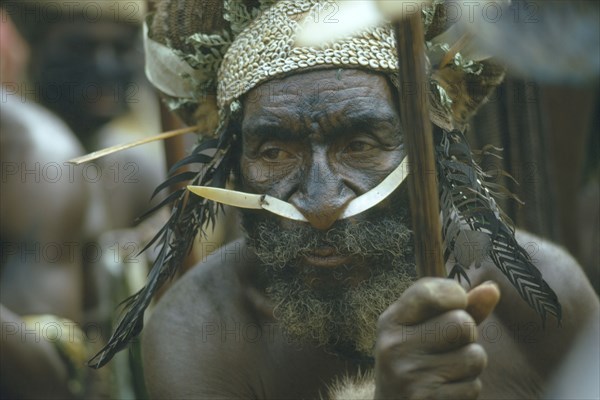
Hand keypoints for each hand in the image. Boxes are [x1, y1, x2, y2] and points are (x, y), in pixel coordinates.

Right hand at [374, 278, 499, 399]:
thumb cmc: (415, 362)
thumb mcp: (424, 329)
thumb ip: (457, 308)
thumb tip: (492, 288)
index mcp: (391, 322)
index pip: (428, 292)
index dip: (454, 293)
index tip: (458, 303)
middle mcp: (395, 346)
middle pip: (462, 323)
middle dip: (468, 335)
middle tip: (450, 347)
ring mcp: (410, 375)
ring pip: (474, 356)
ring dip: (471, 364)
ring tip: (449, 371)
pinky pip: (473, 386)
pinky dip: (467, 389)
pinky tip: (447, 391)